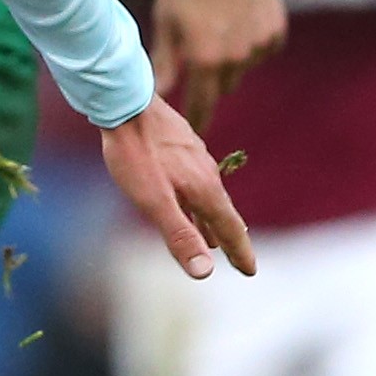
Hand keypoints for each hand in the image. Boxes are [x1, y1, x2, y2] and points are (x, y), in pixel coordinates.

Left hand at [100, 98, 256, 280]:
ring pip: (208, 198)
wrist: (125, 103)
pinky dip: (197, 202)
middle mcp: (206, 174)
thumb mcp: (154, 202)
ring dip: (211, 221)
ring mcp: (195, 159)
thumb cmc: (135, 154)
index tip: (251, 271)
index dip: (240, 252)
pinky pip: (195, 183)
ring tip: (212, 240)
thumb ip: (180, 235)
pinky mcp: (181, 148)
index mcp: (204, 190)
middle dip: (230, 240)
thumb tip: (204, 272)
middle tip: (238, 259)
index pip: (230, 229)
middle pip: (223, 214)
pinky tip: (185, 200)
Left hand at [152, 0, 286, 127]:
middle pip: (223, 85)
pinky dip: (252, 39)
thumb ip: (165, 61)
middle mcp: (236, 59)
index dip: (197, 118)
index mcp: (205, 59)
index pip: (202, 104)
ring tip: (219, 18)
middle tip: (201, 44)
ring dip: (232, 54)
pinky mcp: (276, 30)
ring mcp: (260, 45)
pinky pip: (262, 47)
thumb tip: (157, 93)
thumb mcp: (167, 18)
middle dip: (212, 75)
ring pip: (243, 65)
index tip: (194, 132)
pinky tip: (240, 11)